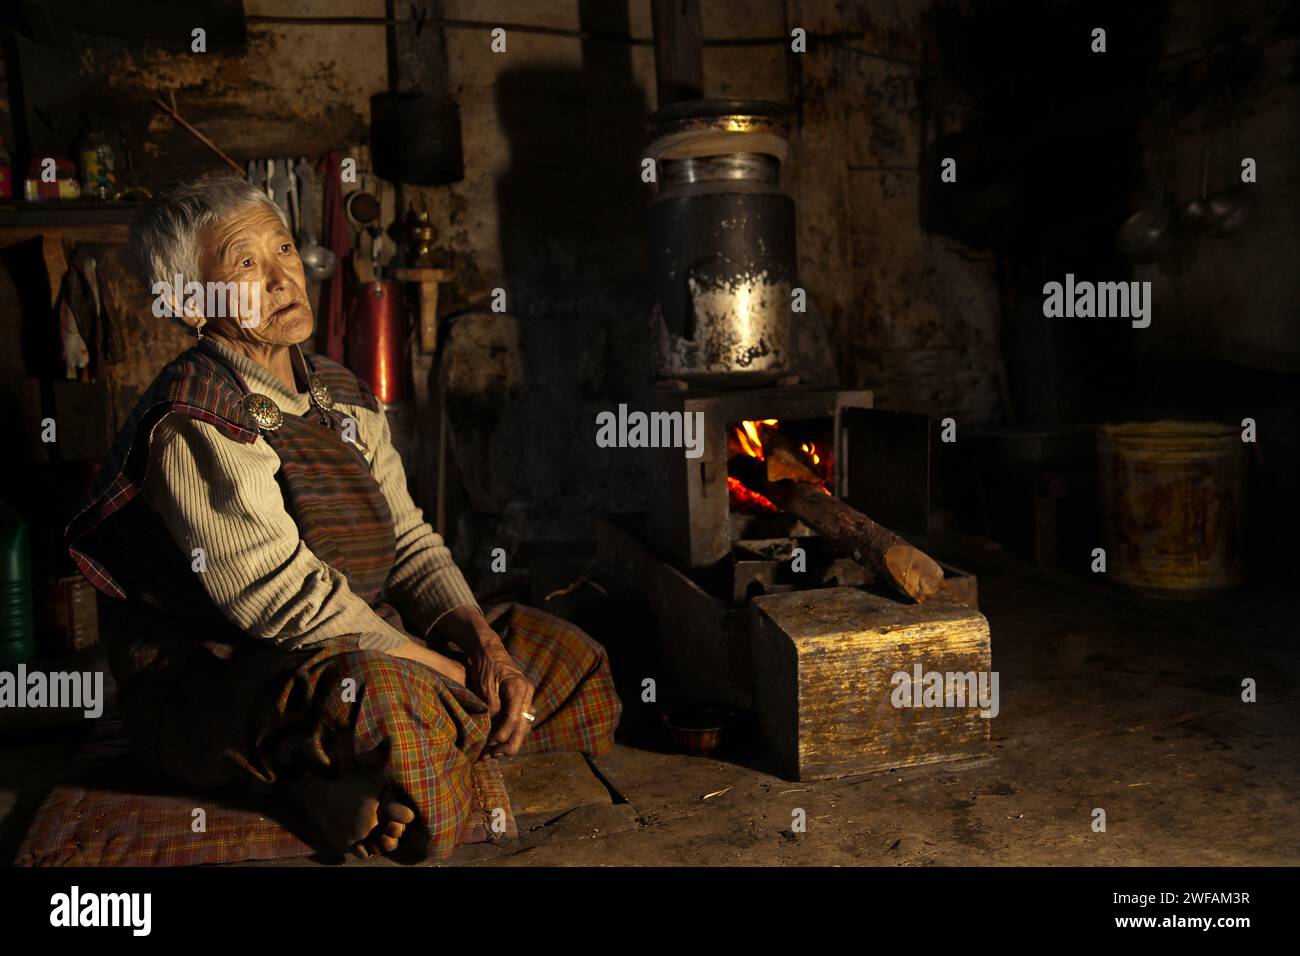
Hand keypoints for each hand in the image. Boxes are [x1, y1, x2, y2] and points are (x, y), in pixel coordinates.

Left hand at [465, 632, 535, 756]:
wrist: (488, 651)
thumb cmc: (485, 666)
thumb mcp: (485, 687)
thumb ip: (491, 708)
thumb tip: (492, 731)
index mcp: (519, 688)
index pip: (514, 718)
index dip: (502, 734)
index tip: (491, 745)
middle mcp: (527, 695)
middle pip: (523, 727)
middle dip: (509, 745)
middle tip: (493, 756)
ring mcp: (526, 699)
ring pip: (522, 728)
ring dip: (508, 743)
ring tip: (492, 755)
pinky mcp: (520, 702)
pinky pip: (518, 723)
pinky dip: (508, 734)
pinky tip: (497, 745)